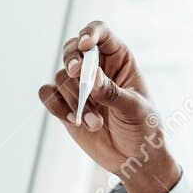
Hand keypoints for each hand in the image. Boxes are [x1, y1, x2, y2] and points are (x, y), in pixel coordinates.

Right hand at [37, 21, 180, 192]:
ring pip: (62, 76)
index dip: (91, 33)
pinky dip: (56, 106)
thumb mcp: (135, 110)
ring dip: (75, 99)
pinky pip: (48, 95)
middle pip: (73, 49)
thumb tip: (90, 77)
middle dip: (73, 61)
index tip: (85, 44)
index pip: (101, 33)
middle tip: (77, 75)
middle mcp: (97, 68)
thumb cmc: (144, 130)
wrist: (135, 160)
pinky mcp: (66, 105)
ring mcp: (80, 87)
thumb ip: (112, 92)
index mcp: (119, 60)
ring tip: (96, 123)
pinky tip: (75, 120)